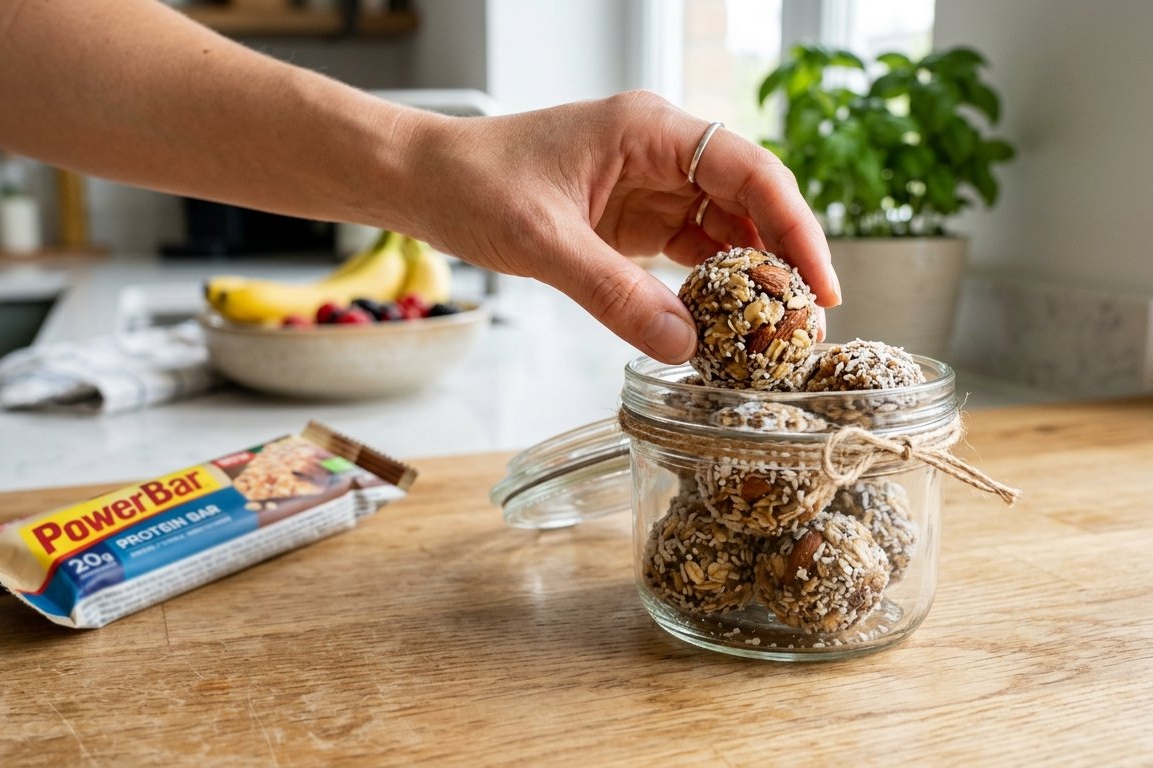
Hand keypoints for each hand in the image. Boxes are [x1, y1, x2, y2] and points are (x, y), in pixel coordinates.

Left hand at [398, 91, 839, 363]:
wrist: (423, 182)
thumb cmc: (474, 185)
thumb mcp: (544, 242)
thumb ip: (613, 293)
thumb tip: (685, 346)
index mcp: (649, 130)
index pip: (749, 171)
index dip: (796, 226)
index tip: (822, 284)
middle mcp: (659, 152)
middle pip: (747, 202)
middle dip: (780, 260)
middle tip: (805, 325)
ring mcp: (646, 186)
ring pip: (722, 230)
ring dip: (746, 279)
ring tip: (773, 336)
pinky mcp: (628, 220)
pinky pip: (685, 252)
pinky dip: (706, 288)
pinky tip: (720, 326)